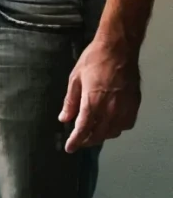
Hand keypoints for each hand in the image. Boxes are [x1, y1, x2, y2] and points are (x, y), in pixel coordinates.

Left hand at [59, 35, 141, 152]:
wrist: (119, 49)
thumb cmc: (93, 60)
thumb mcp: (75, 78)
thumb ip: (71, 101)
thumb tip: (64, 118)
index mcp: (93, 102)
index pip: (83, 129)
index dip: (75, 141)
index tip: (69, 148)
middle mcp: (111, 109)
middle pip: (99, 134)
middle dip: (87, 141)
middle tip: (79, 142)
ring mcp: (125, 107)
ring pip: (113, 132)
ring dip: (102, 135)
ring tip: (92, 133)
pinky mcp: (134, 104)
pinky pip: (126, 124)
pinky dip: (116, 128)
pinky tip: (109, 124)